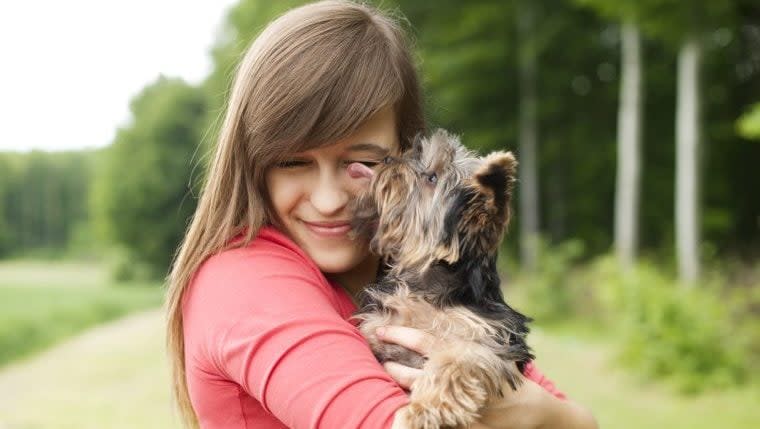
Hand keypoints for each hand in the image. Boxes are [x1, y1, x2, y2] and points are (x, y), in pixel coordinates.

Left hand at [378, 325, 597, 428]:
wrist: (537, 413)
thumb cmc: (511, 380)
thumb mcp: (490, 357)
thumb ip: (465, 348)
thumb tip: (437, 335)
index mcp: (465, 359)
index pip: (426, 343)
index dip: (402, 334)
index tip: (382, 329)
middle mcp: (460, 381)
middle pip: (416, 372)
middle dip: (393, 365)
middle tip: (379, 358)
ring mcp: (460, 406)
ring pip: (421, 395)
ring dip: (401, 385)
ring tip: (387, 374)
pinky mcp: (464, 427)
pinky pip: (435, 418)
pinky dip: (419, 411)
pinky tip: (404, 405)